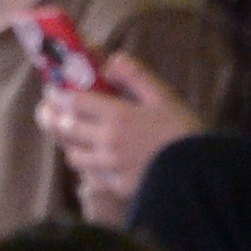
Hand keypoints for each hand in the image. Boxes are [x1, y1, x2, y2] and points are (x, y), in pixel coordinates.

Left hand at [38, 50, 203, 215]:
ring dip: (67, 142)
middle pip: (64, 129)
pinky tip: (92, 157)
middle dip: (51, 116)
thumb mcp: (163, 96)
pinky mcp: (116, 187)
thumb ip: (134, 75)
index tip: (53, 88)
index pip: (72, 102)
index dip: (57, 93)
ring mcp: (110, 168)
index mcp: (117, 116)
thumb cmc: (183, 132)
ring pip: (72, 156)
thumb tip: (110, 62)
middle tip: (49, 108)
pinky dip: (85, 165)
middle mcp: (107, 143)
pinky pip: (89, 176)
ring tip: (70, 133)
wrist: (200, 175)